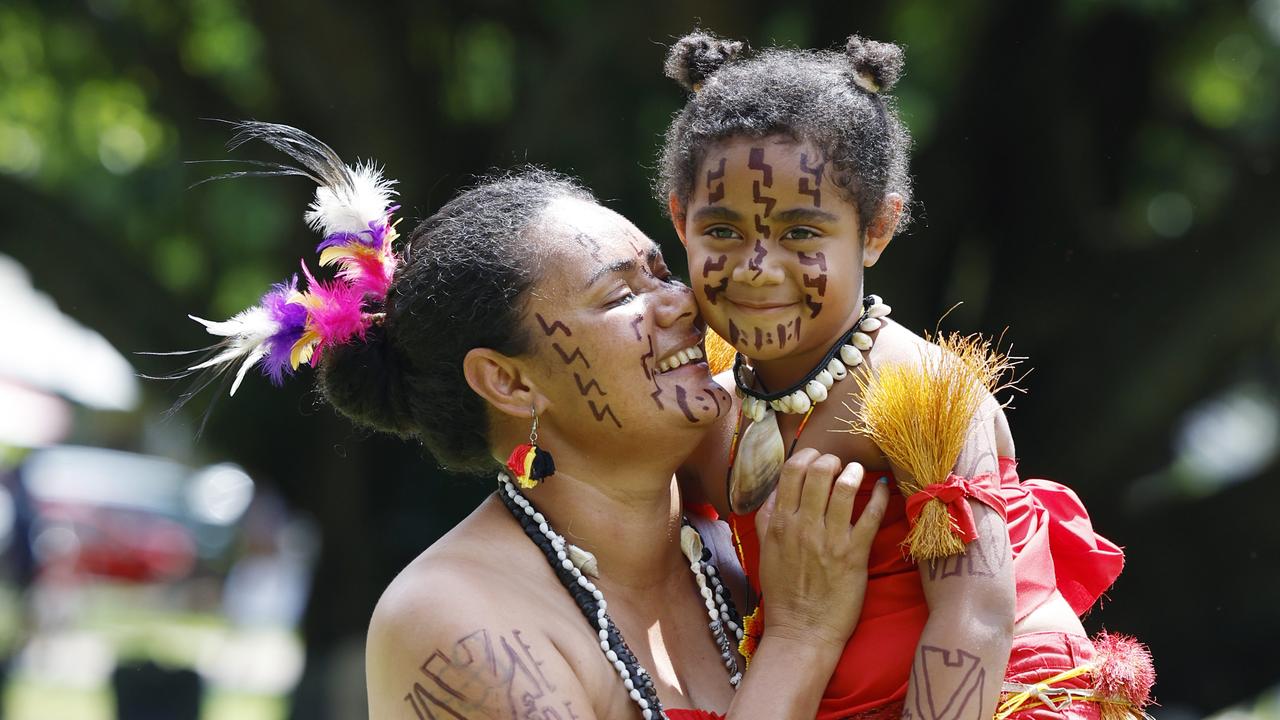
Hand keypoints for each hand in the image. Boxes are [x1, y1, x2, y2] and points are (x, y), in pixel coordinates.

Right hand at [754, 449, 888, 652]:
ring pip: (845, 488)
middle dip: (832, 460)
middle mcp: (804, 526)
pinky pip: (870, 516)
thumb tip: (777, 490)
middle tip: (839, 465)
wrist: (802, 631)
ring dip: (854, 472)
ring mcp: (830, 539)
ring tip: (858, 472)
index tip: (816, 458)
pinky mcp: (854, 554)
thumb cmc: (783, 593)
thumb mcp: (765, 551)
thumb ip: (768, 518)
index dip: (807, 456)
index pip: (792, 471)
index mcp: (780, 523)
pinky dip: (879, 497)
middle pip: (819, 472)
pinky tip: (882, 489)